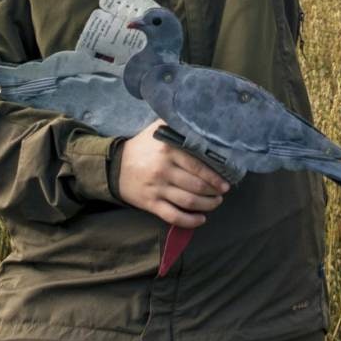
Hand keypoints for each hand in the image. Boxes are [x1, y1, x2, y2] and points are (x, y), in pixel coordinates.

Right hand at [115, 120, 229, 228]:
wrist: (114, 166)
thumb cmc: (142, 146)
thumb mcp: (158, 129)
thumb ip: (178, 125)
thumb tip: (201, 120)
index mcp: (168, 150)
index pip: (197, 165)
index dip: (214, 176)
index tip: (225, 181)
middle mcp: (163, 170)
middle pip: (195, 185)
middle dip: (213, 191)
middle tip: (223, 192)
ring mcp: (157, 188)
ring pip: (187, 201)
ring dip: (206, 205)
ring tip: (216, 203)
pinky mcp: (150, 204)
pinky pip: (173, 216)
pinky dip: (189, 221)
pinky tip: (201, 219)